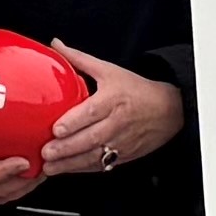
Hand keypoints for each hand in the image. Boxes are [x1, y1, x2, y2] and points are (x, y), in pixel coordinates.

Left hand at [41, 51, 185, 178]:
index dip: (74, 122)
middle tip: (46, 152)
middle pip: (91, 138)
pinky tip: (66, 170)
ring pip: (95, 156)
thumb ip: (80, 60)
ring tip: (50, 167)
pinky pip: (102, 165)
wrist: (169, 110)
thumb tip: (56, 45)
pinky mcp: (124, 155)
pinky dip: (83, 169)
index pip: (93, 112)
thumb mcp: (109, 70)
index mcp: (114, 99)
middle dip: (67, 148)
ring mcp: (122, 142)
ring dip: (71, 163)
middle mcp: (118, 122)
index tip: (56, 129)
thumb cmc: (136, 90)